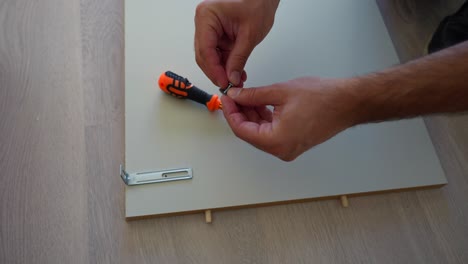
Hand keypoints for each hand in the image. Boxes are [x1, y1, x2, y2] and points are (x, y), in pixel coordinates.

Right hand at [194, 0, 278, 87]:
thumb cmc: (257, 5)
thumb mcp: (249, 35)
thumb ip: (239, 58)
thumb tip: (231, 78)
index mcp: (207, 16)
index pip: (205, 49)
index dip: (213, 69)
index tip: (223, 82)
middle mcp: (204, 22)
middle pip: (204, 55)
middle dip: (216, 72)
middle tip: (228, 85)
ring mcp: (208, 29)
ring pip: (209, 57)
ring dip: (221, 71)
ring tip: (235, 81)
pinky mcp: (216, 35)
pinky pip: (217, 54)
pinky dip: (226, 65)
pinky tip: (235, 74)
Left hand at [221, 77, 359, 160]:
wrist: (348, 103)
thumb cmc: (322, 98)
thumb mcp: (280, 92)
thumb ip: (253, 95)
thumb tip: (236, 96)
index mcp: (277, 141)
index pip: (242, 130)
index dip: (231, 113)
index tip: (226, 98)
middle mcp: (281, 150)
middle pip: (249, 133)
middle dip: (240, 113)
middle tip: (233, 95)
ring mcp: (287, 148)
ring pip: (259, 132)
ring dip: (251, 115)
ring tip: (245, 96)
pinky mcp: (293, 143)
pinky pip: (271, 133)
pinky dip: (263, 119)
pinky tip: (258, 103)